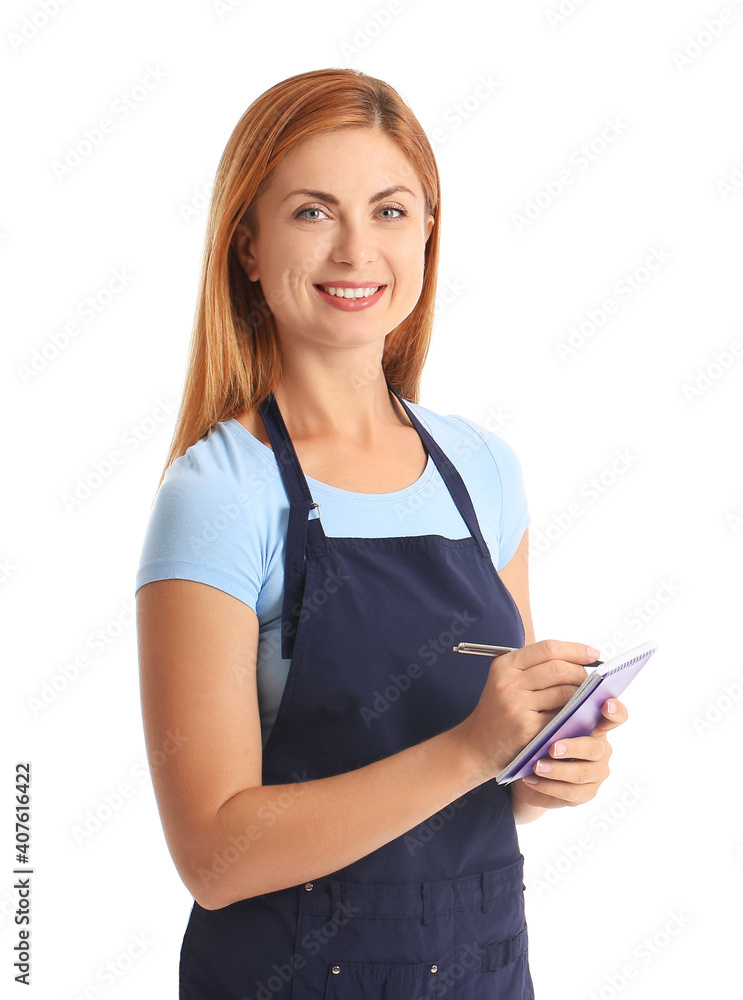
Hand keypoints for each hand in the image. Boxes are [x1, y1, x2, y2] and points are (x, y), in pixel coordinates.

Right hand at [453, 639, 600, 780]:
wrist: (475, 745)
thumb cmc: (497, 712)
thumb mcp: (506, 682)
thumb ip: (534, 669)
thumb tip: (577, 661)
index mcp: (505, 665)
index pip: (548, 648)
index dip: (575, 650)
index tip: (593, 654)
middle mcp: (509, 682)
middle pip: (559, 669)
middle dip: (582, 674)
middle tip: (592, 682)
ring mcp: (517, 705)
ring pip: (565, 692)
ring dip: (582, 696)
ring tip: (587, 699)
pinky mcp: (527, 728)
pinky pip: (562, 716)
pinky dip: (575, 715)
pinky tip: (578, 717)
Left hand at [512, 697, 628, 808]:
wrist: (531, 772)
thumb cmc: (543, 740)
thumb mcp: (549, 726)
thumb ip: (558, 719)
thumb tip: (552, 709)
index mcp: (596, 728)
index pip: (614, 717)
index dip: (615, 711)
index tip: (606, 705)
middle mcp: (602, 750)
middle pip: (594, 749)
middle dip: (573, 748)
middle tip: (553, 748)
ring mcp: (596, 774)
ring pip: (581, 773)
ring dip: (557, 770)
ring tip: (536, 766)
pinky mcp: (586, 794)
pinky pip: (569, 792)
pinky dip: (548, 786)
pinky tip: (531, 779)